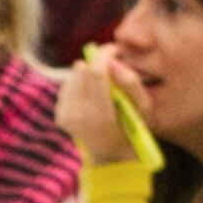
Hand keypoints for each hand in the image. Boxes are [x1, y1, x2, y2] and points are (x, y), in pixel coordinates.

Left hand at [57, 47, 147, 164]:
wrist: (111, 153)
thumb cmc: (133, 127)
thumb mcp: (143, 107)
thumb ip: (131, 83)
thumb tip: (114, 63)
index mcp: (101, 114)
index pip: (96, 74)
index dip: (104, 55)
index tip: (114, 49)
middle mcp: (79, 115)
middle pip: (82, 72)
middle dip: (97, 60)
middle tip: (111, 60)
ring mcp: (66, 116)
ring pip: (73, 77)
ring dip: (87, 71)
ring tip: (103, 80)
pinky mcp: (59, 116)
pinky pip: (67, 87)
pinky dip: (79, 83)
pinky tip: (91, 91)